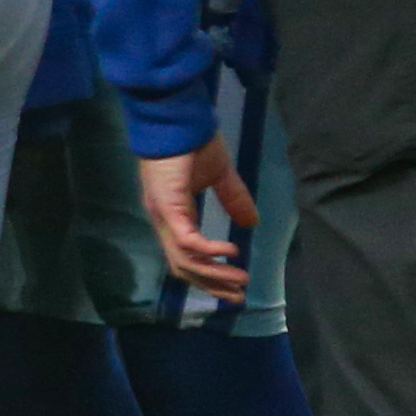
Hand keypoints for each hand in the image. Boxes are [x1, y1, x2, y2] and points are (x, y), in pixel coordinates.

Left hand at [133, 138, 254, 300]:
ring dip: (214, 274)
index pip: (185, 257)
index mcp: (174, 215)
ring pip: (183, 259)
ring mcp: (163, 214)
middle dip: (211, 284)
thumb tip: (251, 224)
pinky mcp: (167, 206)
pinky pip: (186, 239)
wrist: (176, 118)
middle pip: (183, 266)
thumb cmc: (192, 143)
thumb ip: (233, 200)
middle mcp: (164, 220)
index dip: (207, 276)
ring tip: (240, 280)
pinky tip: (230, 253)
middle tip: (237, 297)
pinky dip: (208, 251)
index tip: (232, 289)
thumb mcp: (219, 176)